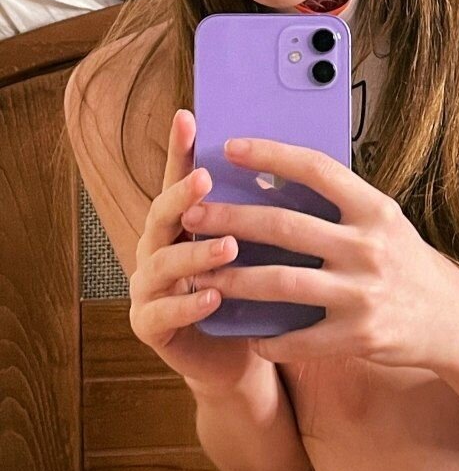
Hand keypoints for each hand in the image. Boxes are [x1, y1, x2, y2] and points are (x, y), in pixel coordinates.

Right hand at [128, 110, 264, 394]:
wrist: (240, 354)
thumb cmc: (254, 291)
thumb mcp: (264, 245)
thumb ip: (266, 208)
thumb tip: (298, 160)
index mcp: (183, 219)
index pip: (180, 175)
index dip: (180, 148)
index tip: (188, 116)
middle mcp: (158, 245)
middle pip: (162, 212)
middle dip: (183, 194)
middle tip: (206, 178)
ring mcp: (149, 286)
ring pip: (162, 262)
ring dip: (194, 252)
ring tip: (227, 245)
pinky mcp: (150, 326)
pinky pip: (163, 313)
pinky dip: (188, 303)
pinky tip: (212, 296)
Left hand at [183, 136, 457, 368]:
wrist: (449, 319)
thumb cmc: (405, 261)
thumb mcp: (383, 220)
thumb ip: (339, 203)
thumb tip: (275, 178)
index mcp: (374, 209)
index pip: (316, 169)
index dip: (270, 155)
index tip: (230, 147)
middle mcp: (368, 247)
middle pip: (285, 226)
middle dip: (232, 219)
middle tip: (193, 213)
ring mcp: (362, 294)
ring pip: (281, 283)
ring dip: (233, 278)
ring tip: (198, 272)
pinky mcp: (357, 336)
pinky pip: (298, 338)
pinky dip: (267, 336)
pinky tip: (245, 331)